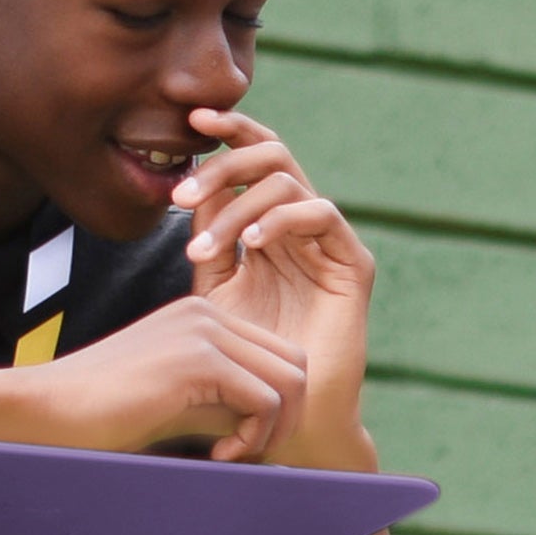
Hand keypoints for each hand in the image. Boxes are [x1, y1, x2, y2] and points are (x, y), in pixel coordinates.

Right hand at [25, 291, 311, 462]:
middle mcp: (208, 313)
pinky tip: (219, 455)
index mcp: (203, 317)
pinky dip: (254, 438)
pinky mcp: (198, 359)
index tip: (243, 442)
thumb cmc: (108, 416)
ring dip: (273, 431)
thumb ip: (229, 405)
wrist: (49, 410)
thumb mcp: (183, 404)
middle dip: (288, 418)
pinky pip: (265, 401)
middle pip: (296, 364)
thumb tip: (283, 428)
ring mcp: (203, 331)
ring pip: (290, 381)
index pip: (280, 356)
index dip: (280, 407)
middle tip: (250, 454)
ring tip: (233, 456)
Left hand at [174, 111, 374, 466]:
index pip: (253, 160)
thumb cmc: (246, 358)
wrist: (285, 413)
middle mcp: (302, 227)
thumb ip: (209, 237)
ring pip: (289, 181)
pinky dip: (282, 219)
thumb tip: (193, 184)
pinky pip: (322, 214)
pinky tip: (251, 244)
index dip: (228, 132)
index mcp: (269, 225)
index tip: (189, 121)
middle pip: (271, 157)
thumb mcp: (214, 288)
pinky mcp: (353, 266)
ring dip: (239, 204)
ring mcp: (329, 244)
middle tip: (182, 193)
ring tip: (206, 244)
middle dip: (224, 164)